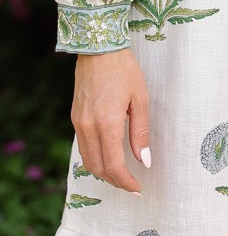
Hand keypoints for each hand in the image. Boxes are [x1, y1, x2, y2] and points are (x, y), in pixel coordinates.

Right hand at [72, 48, 150, 192]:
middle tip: (131, 184)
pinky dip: (95, 158)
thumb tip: (144, 160)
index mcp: (107, 123)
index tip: (137, 188)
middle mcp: (89, 126)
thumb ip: (140, 132)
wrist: (98, 47)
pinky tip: (108, 155)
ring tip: (121, 173)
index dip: (126, 182)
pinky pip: (83, 146)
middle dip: (115, 181)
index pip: (114, 165)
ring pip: (88, 160)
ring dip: (103, 172)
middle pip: (98, 168)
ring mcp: (79, 122)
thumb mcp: (140, 98)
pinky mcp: (75, 117)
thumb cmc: (124, 69)